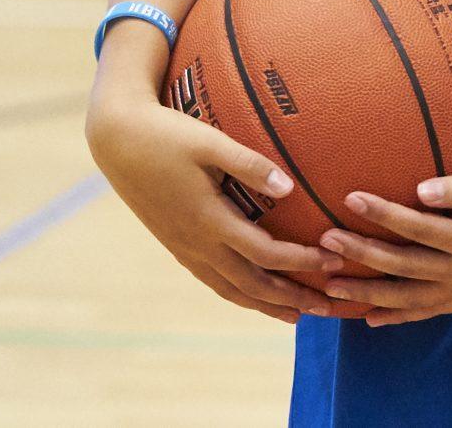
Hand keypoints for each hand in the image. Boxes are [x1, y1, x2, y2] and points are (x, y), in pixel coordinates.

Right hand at [86, 91, 342, 322]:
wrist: (118, 141)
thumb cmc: (169, 134)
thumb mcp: (210, 142)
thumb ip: (250, 165)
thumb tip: (289, 189)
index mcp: (208, 219)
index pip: (265, 254)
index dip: (301, 262)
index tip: (333, 263)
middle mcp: (196, 242)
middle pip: (251, 284)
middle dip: (290, 299)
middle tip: (326, 309)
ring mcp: (184, 247)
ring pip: (229, 289)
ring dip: (265, 304)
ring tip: (295, 316)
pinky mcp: (176, 244)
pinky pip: (212, 280)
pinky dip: (238, 293)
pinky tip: (253, 294)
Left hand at [319, 169, 451, 326]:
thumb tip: (420, 190)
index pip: (418, 228)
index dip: (382, 214)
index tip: (349, 198)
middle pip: (404, 268)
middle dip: (362, 256)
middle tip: (325, 243)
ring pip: (408, 299)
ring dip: (367, 294)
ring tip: (331, 288)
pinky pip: (427, 312)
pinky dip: (398, 316)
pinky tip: (371, 317)